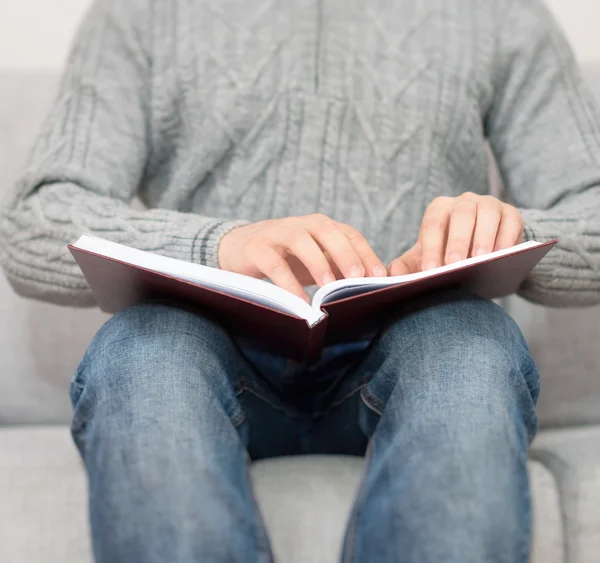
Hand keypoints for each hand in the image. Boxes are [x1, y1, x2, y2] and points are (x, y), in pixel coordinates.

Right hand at [218, 214, 386, 301]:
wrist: (238, 248)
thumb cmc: (285, 257)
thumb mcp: (315, 260)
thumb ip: (338, 268)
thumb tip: (370, 287)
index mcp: (320, 227)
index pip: (349, 234)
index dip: (366, 253)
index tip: (379, 276)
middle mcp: (301, 225)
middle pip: (327, 232)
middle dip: (345, 254)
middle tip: (358, 277)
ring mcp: (277, 233)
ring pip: (301, 240)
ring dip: (317, 262)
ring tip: (329, 286)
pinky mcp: (256, 248)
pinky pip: (274, 263)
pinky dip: (287, 282)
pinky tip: (299, 300)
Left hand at [388, 193, 523, 275]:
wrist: (481, 252)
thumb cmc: (447, 255)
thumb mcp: (426, 259)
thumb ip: (406, 267)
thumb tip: (390, 275)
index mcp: (438, 209)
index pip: (432, 225)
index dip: (431, 248)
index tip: (430, 271)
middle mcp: (463, 202)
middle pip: (460, 216)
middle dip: (457, 241)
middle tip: (455, 265)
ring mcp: (489, 204)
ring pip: (486, 214)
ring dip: (483, 237)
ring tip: (480, 260)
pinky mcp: (511, 213)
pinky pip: (510, 221)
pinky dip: (506, 237)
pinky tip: (502, 256)